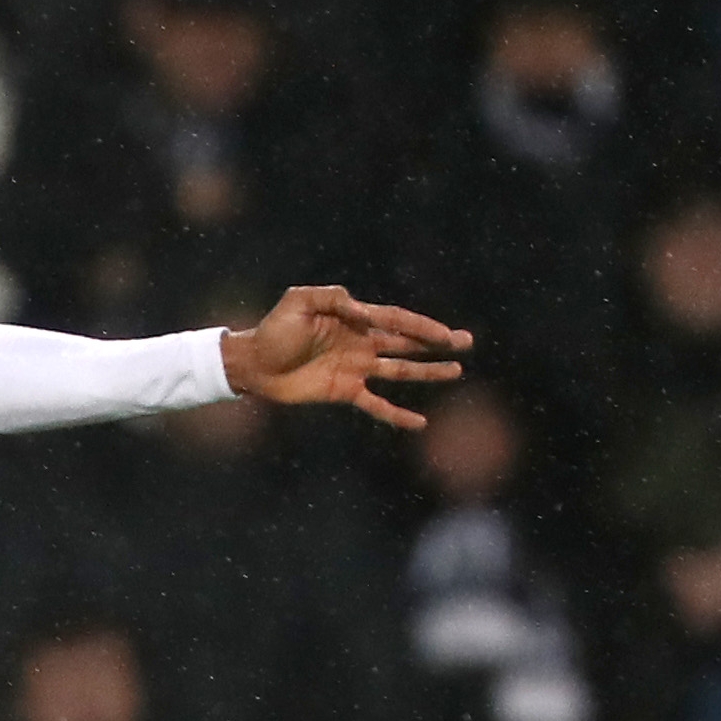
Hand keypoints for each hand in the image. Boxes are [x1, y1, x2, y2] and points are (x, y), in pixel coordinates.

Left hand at [219, 287, 468, 427]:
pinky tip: (419, 422)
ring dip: (427, 371)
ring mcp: (355, 368)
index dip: (422, 327)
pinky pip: (376, 404)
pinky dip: (397, 415)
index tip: (446, 334)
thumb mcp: (298, 301)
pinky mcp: (344, 391)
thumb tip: (360, 310)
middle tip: (466, 342)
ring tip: (456, 371)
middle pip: (406, 343)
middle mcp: (360, 343)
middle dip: (436, 343)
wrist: (253, 363)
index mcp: (354, 319)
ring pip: (399, 370)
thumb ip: (331, 298)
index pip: (395, 321)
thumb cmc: (273, 329)